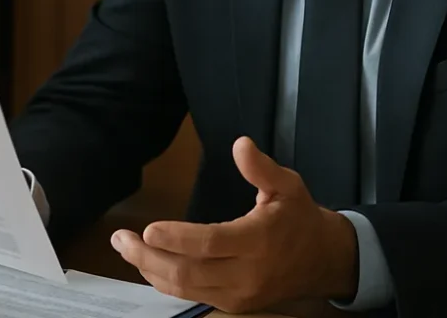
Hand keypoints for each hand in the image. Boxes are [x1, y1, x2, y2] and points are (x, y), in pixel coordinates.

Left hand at [111, 137, 358, 313]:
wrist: (326, 260)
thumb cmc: (300, 217)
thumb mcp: (288, 185)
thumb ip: (262, 168)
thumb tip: (240, 144)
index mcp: (259, 241)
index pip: (210, 243)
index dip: (177, 238)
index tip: (148, 228)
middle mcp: (247, 273)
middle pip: (189, 271)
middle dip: (149, 256)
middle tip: (120, 238)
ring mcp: (240, 294)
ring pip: (186, 288)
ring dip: (150, 269)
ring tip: (125, 248)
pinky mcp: (236, 304)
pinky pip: (193, 295)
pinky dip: (166, 281)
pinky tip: (148, 264)